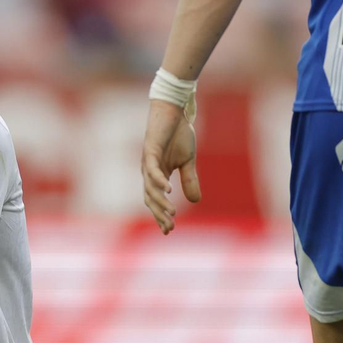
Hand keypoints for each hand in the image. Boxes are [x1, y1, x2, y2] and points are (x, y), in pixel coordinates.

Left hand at [140, 99, 200, 233]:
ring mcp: (148, 162)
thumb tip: (195, 201)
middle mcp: (149, 171)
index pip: (156, 200)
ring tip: (172, 213)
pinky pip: (152, 170)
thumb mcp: (188, 161)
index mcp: (157, 175)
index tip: (169, 230)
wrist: (175, 111)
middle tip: (170, 227)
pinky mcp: (150, 150)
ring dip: (160, 201)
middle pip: (150, 198)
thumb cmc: (179, 134)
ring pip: (150, 187)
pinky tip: (168, 190)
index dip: (161, 215)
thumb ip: (189, 180)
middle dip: (159, 214)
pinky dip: (159, 181)